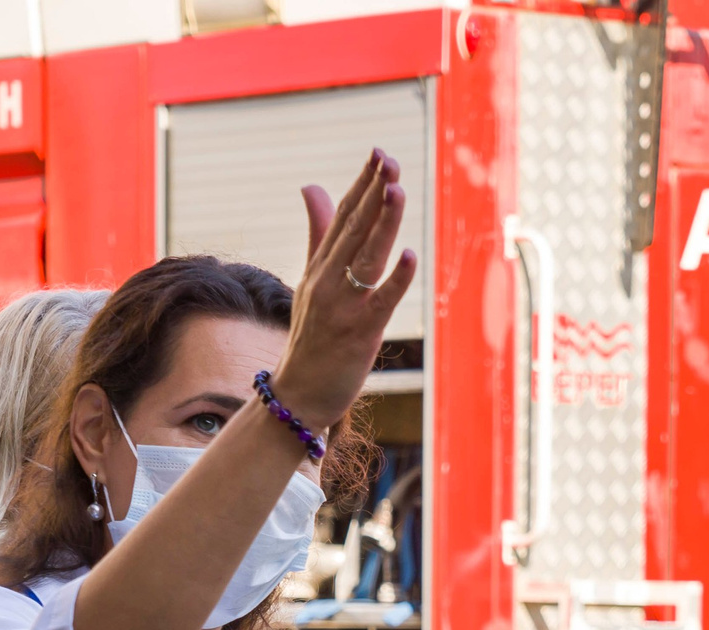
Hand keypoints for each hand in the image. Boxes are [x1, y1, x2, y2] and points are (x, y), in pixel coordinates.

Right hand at [274, 149, 419, 429]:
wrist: (297, 395)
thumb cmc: (310, 339)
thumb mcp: (310, 282)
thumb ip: (318, 234)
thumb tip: (312, 185)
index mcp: (319, 267)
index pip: (342, 217)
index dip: (362, 185)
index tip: (379, 154)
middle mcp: (328, 281)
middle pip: (354, 229)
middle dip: (373, 193)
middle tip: (390, 159)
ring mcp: (342, 306)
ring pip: (366, 257)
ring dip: (382, 223)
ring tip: (397, 190)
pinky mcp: (359, 333)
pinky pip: (381, 301)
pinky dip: (396, 279)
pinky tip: (410, 256)